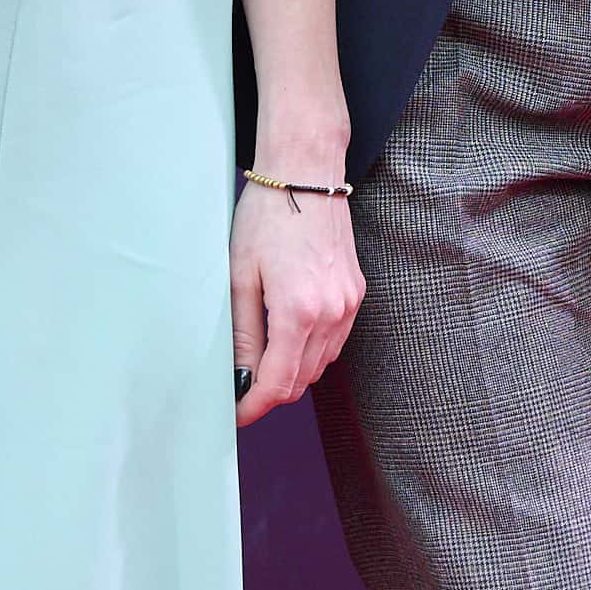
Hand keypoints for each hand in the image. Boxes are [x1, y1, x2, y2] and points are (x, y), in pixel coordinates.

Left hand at [230, 177, 362, 423]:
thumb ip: (242, 333)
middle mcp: (332, 313)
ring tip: (259, 363)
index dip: (253, 407)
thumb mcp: (240, 276)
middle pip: (301, 381)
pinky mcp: (355, 294)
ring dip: (291, 373)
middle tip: (240, 389)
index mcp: (298, 311)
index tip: (236, 415)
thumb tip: (240, 376)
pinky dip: (310, 351)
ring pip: (320, 365)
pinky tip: (287, 337)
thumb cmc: (267, 216)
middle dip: (270, 393)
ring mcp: (348, 304)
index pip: (278, 384)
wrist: (306, 174)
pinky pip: (334, 341)